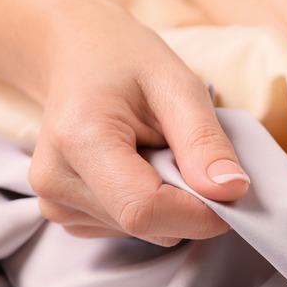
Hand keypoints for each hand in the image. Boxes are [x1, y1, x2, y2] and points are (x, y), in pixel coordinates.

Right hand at [28, 0, 249, 245]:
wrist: (77, 54)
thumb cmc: (127, 61)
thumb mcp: (177, 85)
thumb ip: (204, 140)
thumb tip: (231, 191)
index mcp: (79, 139)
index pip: (145, 209)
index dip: (200, 213)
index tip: (232, 190)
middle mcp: (54, 181)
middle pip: (147, 225)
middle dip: (190, 204)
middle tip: (191, 154)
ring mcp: (54, 203)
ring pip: (144, 231)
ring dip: (171, 203)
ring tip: (157, 151)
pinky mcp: (63, 214)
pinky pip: (130, 229)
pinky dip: (152, 206)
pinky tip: (139, 167)